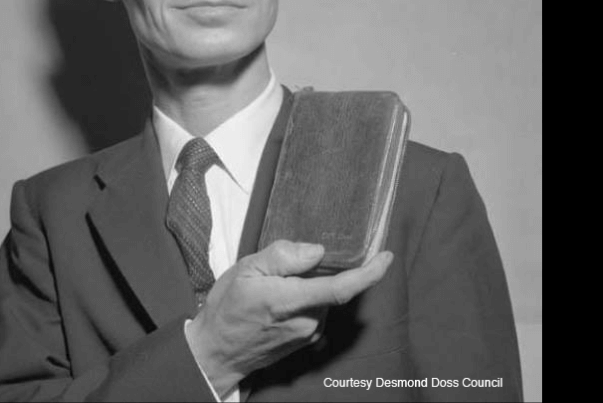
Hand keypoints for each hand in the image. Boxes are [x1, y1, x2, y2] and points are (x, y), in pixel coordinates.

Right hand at [186, 240, 393, 396]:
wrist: (215, 352)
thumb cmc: (227, 309)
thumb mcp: (246, 270)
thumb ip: (282, 257)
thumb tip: (317, 251)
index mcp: (291, 301)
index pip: (341, 288)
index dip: (369, 272)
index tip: (386, 256)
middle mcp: (307, 322)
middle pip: (331, 287)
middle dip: (318, 272)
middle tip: (283, 269)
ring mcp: (308, 335)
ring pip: (323, 299)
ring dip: (310, 287)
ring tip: (274, 286)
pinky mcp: (306, 341)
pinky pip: (316, 312)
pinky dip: (307, 300)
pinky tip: (280, 300)